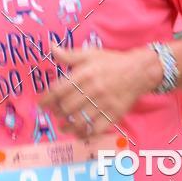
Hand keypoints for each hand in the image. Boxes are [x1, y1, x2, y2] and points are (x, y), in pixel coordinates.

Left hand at [40, 45, 161, 138]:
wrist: (139, 70)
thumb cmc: (112, 62)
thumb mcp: (90, 54)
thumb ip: (69, 54)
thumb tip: (50, 46)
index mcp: (84, 74)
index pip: (59, 89)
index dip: (46, 99)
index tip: (41, 104)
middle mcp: (93, 89)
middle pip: (67, 107)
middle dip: (57, 113)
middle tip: (55, 113)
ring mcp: (104, 104)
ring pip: (79, 121)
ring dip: (67, 126)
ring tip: (63, 126)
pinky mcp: (114, 115)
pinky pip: (96, 129)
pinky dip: (85, 133)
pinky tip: (79, 132)